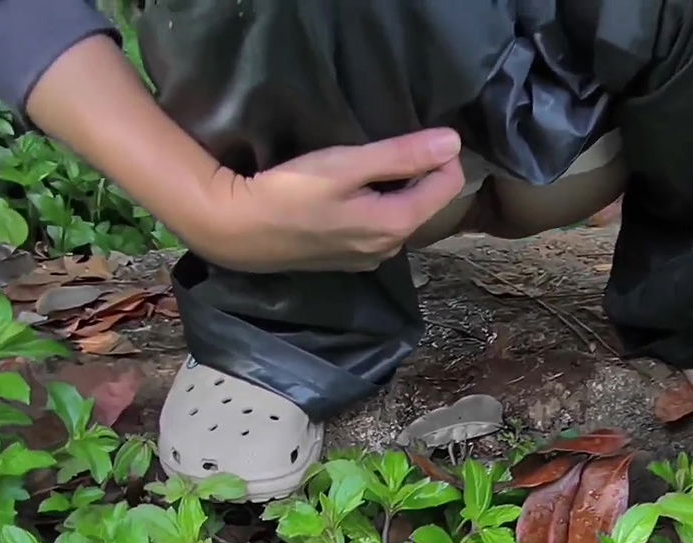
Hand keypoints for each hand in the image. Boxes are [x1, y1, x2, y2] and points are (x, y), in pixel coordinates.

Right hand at [194, 129, 464, 271]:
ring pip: (403, 215)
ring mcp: (370, 258)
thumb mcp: (347, 164)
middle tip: (390, 145)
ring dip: (398, 189)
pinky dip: (378, 205)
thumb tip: (454, 141)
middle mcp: (392, 248)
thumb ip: (402, 154)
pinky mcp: (350, 259)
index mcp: (398, 224)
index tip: (417, 134)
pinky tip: (351, 192)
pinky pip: (381, 227)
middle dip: (420, 172)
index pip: (449, 185)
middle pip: (427, 202)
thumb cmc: (290, 191)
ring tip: (370, 165)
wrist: (238, 231)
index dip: (442, 155)